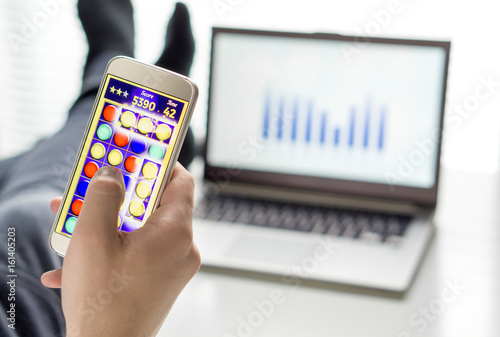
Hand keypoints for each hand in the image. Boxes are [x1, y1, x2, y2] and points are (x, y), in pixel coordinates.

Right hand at [41, 164, 200, 336]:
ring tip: (73, 225)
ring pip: (140, 230)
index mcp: (175, 231)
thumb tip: (112, 172)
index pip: (180, 179)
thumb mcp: (93, 237)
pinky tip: (76, 262)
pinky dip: (112, 250)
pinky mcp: (161, 282)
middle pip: (154, 205)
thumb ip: (104, 194)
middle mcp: (182, 248)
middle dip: (119, 195)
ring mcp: (173, 267)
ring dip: (107, 224)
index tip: (137, 152)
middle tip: (95, 188)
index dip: (158, 162)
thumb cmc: (103, 302)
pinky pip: (137, 254)